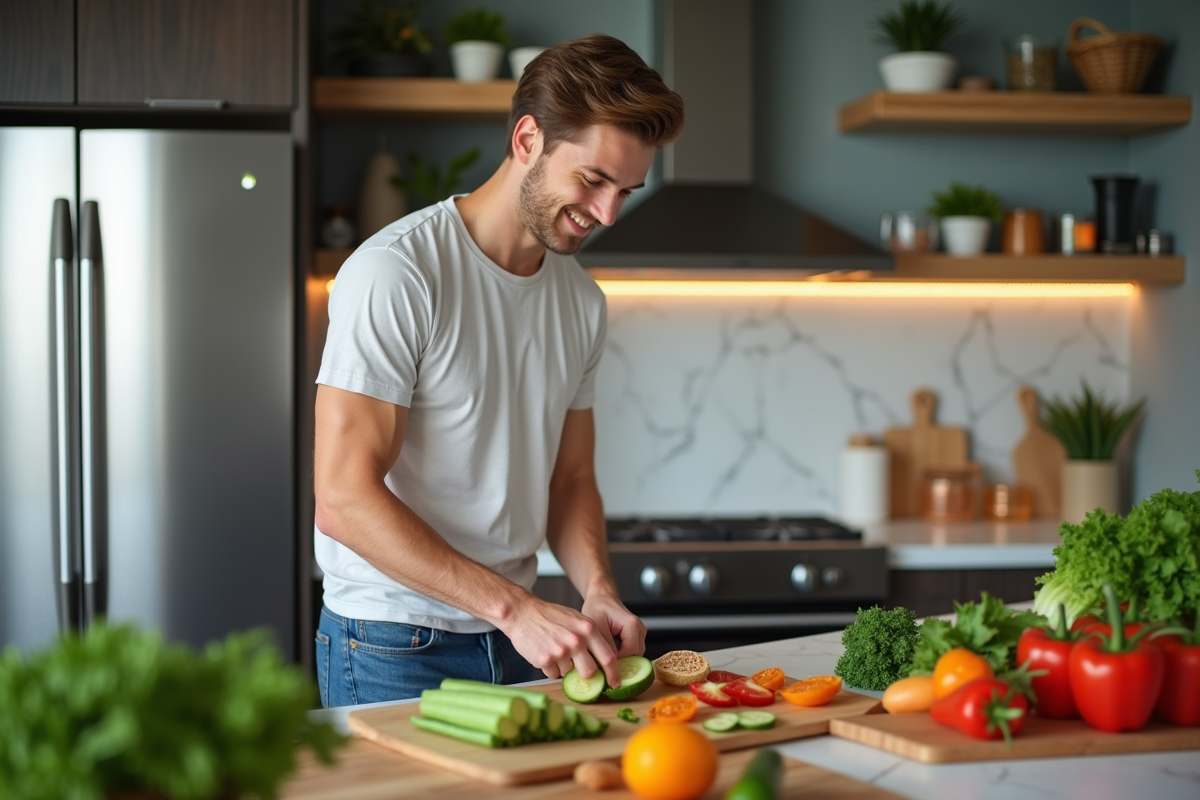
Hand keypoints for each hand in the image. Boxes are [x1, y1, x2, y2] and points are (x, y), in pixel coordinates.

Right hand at [501, 596, 622, 687]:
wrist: (522, 612)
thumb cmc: (550, 616)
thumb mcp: (576, 619)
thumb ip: (590, 637)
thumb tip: (603, 661)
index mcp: (588, 628)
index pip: (608, 657)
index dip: (613, 673)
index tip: (615, 683)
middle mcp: (577, 640)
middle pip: (590, 671)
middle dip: (585, 674)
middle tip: (579, 670)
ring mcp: (561, 650)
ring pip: (569, 673)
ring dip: (563, 667)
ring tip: (554, 650)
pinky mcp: (545, 659)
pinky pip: (553, 674)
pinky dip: (550, 668)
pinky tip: (544, 652)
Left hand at [581, 591, 646, 661]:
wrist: (601, 598)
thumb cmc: (597, 608)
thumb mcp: (596, 627)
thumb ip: (604, 647)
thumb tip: (607, 667)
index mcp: (632, 624)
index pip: (630, 653)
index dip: (618, 664)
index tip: (603, 669)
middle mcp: (640, 628)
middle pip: (635, 656)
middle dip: (620, 664)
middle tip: (603, 666)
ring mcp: (640, 633)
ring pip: (634, 656)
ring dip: (621, 660)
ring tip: (605, 658)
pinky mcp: (637, 636)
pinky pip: (632, 652)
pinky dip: (621, 655)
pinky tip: (609, 653)